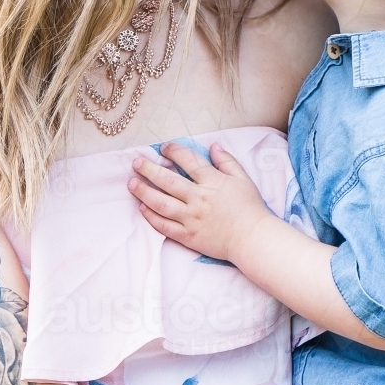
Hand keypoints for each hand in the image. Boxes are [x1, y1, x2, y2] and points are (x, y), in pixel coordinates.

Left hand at [128, 143, 270, 262]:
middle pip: (168, 180)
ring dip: (144, 192)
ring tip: (131, 183)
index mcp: (212, 181)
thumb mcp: (243, 179)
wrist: (252, 239)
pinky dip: (151, 217)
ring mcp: (191, 218)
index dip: (173, 152)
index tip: (163, 148)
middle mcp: (198, 198)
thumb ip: (227, 161)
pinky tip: (142, 208)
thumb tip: (214, 146)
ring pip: (161, 203)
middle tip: (136, 162)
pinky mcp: (188, 236)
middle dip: (149, 169)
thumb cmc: (250, 208)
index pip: (188, 161)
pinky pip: (164, 226)